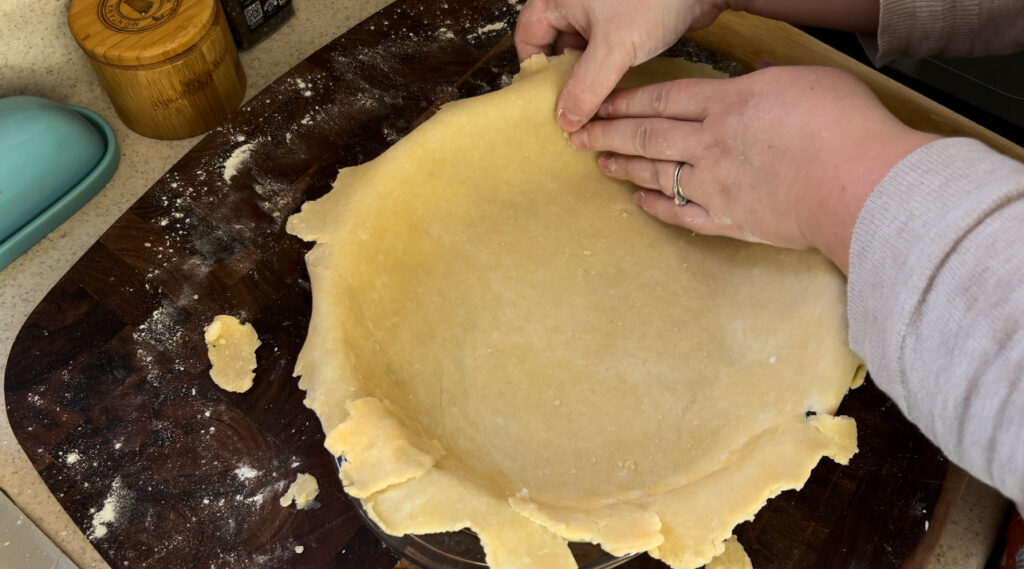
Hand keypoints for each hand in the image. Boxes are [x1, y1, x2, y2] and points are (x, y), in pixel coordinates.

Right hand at [514, 0, 729, 130]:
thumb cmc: (653, 0)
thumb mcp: (613, 48)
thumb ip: (585, 87)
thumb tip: (565, 121)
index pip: (529, 38)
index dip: (535, 70)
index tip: (545, 100)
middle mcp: (574, 2)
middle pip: (554, 45)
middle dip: (563, 77)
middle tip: (570, 108)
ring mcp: (598, 9)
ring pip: (580, 48)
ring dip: (586, 75)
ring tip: (591, 103)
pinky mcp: (622, 17)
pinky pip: (602, 46)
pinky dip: (604, 66)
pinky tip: (612, 88)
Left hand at [569, 65, 940, 272]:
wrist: (859, 184)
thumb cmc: (844, 126)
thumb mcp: (805, 79)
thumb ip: (768, 81)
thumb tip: (755, 80)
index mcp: (728, 103)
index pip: (664, 98)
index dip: (627, 100)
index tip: (600, 102)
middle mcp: (711, 143)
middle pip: (647, 136)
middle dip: (608, 133)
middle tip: (578, 134)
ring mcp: (715, 184)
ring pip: (656, 173)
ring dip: (624, 167)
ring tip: (600, 163)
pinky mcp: (729, 220)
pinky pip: (681, 215)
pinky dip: (656, 207)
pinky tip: (638, 202)